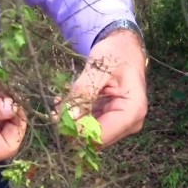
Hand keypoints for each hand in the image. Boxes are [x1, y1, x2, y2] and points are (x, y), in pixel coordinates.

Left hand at [60, 30, 147, 147]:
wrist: (124, 48)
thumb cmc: (116, 53)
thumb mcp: (99, 68)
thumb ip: (84, 91)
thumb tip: (67, 117)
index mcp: (132, 111)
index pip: (101, 135)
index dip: (77, 131)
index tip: (58, 116)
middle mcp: (128, 124)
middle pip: (95, 139)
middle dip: (73, 126)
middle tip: (55, 109)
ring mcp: (119, 124)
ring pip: (89, 134)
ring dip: (72, 122)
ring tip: (60, 102)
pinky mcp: (109, 120)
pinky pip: (89, 126)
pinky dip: (76, 117)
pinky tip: (66, 103)